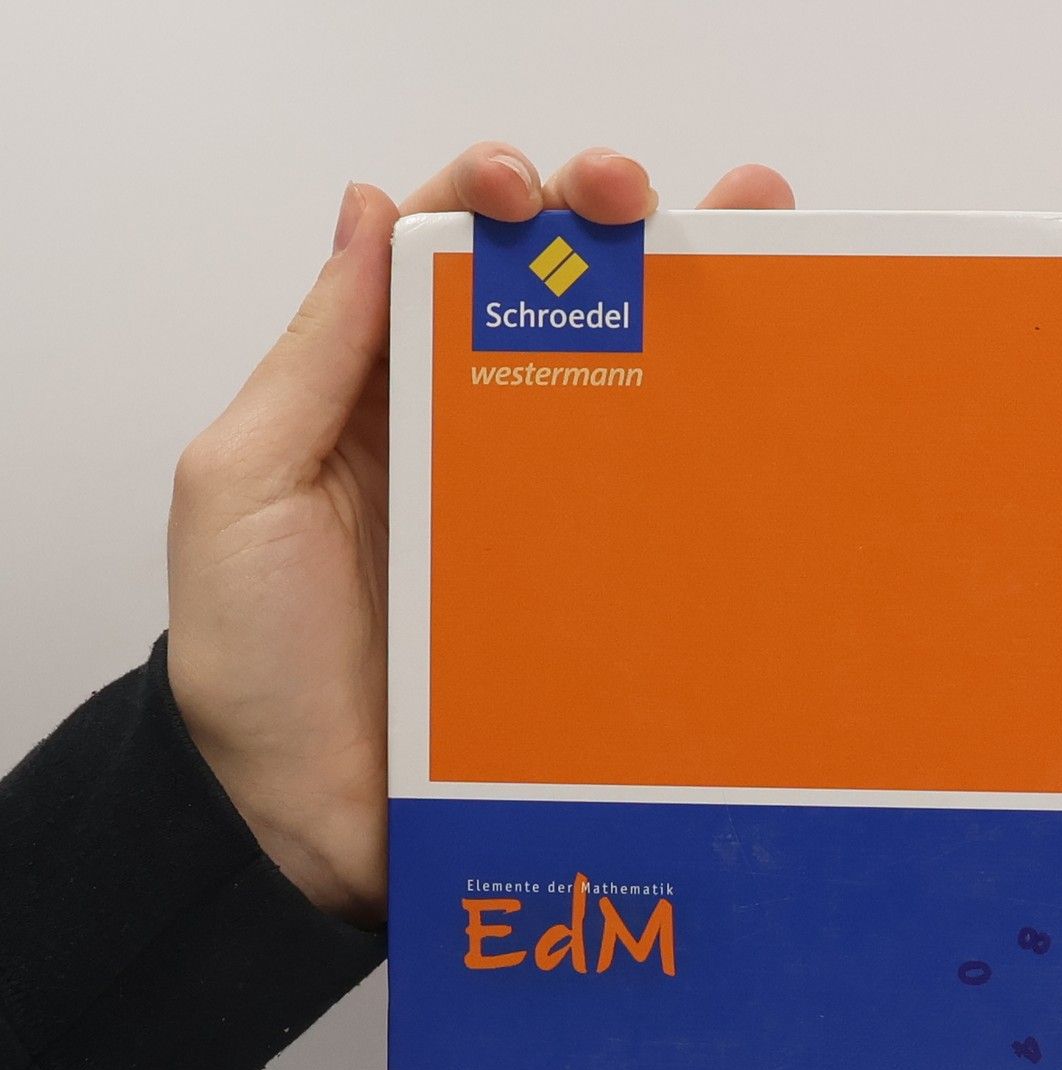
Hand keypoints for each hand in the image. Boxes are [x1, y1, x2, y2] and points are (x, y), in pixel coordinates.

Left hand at [165, 144, 792, 924]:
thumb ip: (312, 359)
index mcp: (380, 397)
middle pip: (560, 305)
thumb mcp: (243, 490)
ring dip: (694, 312)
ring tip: (758, 250)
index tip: (535, 191)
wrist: (311, 832)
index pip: (447, 260)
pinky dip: (715, 463)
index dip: (496, 198)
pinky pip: (659, 520)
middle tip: (651, 205)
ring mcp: (545, 523)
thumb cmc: (255, 670)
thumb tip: (369, 210)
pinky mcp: (597, 602)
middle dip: (615, 228)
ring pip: (628, 395)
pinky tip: (765, 415)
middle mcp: (472, 440)